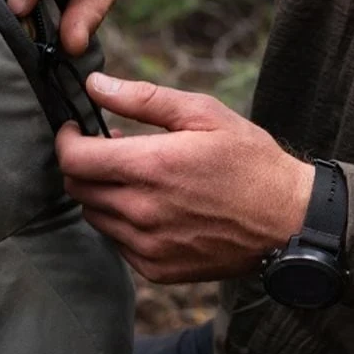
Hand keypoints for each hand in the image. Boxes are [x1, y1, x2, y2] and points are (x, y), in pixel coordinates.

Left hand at [55, 75, 314, 283]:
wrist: (286, 218)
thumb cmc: (249, 158)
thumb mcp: (204, 114)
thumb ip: (144, 99)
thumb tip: (94, 84)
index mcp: (151, 166)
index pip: (74, 159)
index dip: (67, 140)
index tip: (76, 129)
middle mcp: (142, 211)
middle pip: (78, 188)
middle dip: (84, 163)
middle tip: (112, 146)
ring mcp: (147, 245)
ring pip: (94, 216)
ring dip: (102, 192)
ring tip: (137, 174)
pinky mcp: (156, 269)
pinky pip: (117, 242)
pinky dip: (123, 221)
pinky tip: (153, 204)